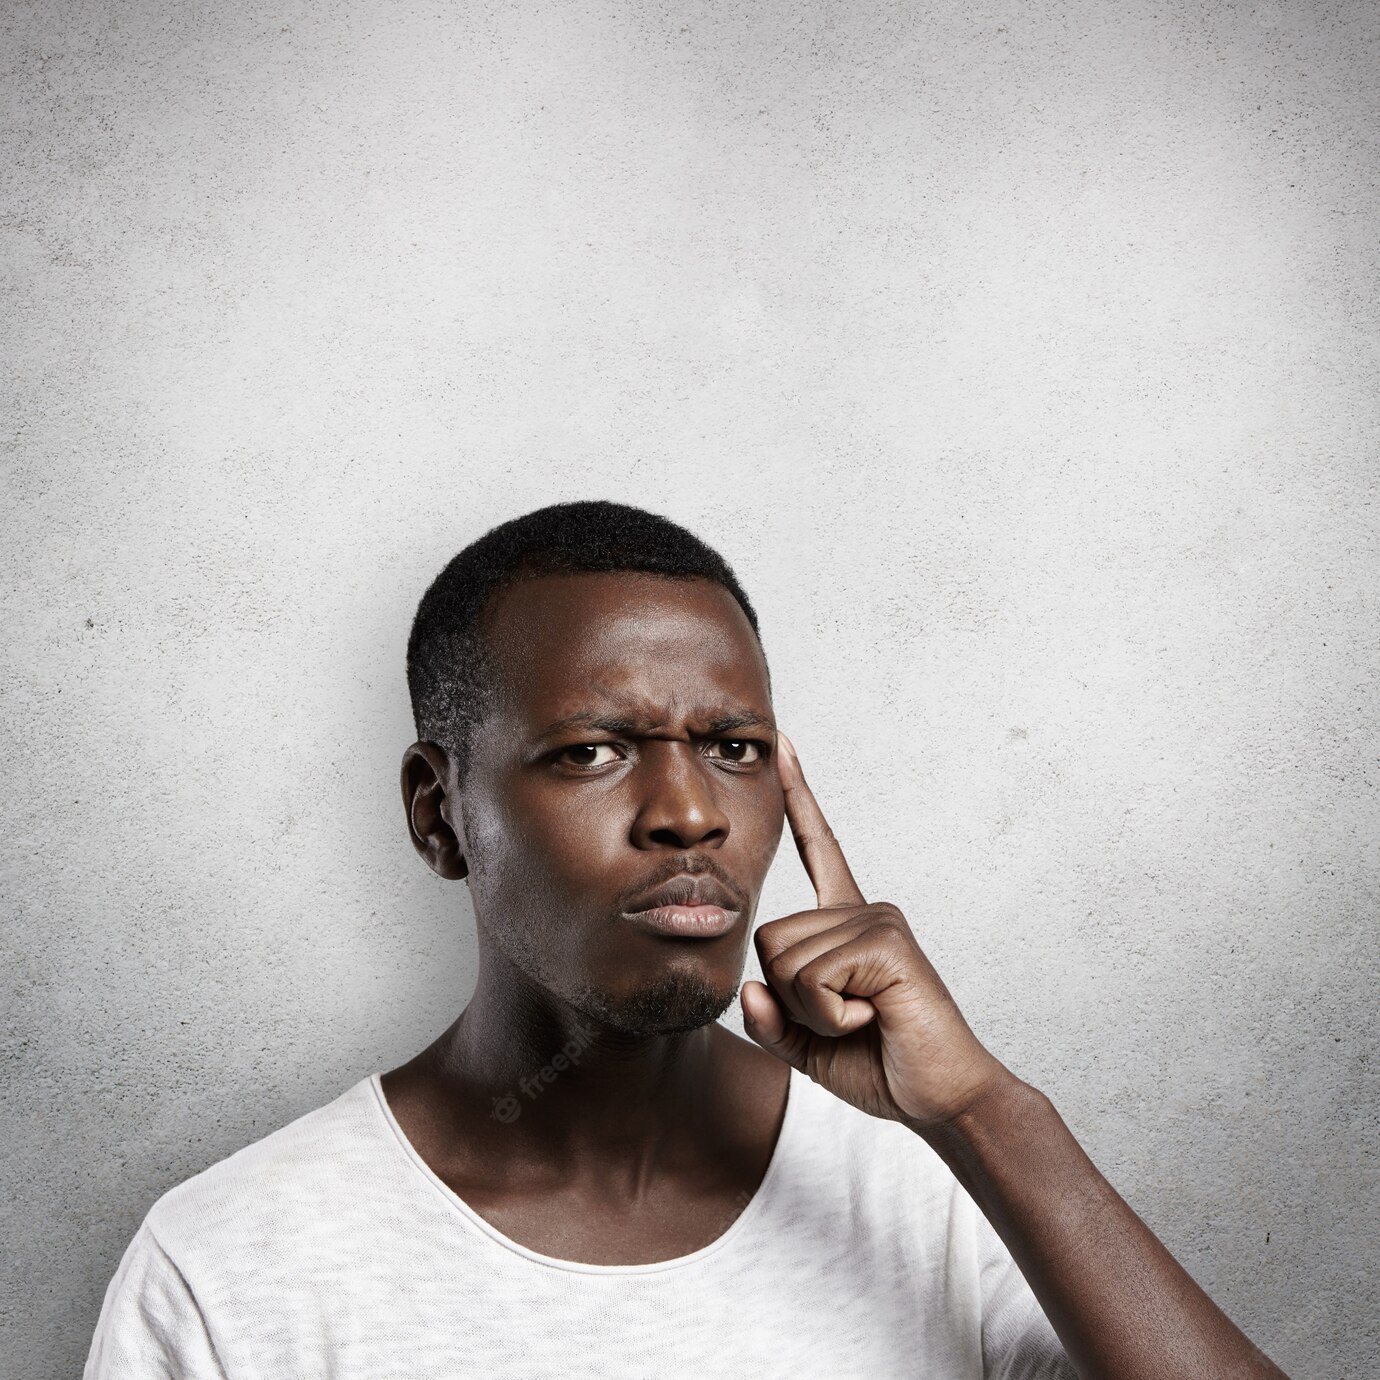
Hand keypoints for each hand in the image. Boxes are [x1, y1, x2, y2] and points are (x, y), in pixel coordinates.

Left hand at [740, 731, 1013, 1133]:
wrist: (940, 1099)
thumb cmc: (879, 1064)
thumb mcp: (805, 1044)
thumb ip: (768, 1016)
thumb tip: (748, 985)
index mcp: (846, 922)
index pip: (818, 847)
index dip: (798, 797)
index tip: (783, 744)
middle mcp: (864, 909)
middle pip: (769, 937)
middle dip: (789, 997)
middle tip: (844, 1019)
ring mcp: (879, 919)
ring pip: (785, 960)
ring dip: (811, 1012)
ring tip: (863, 1021)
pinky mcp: (888, 942)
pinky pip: (813, 978)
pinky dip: (829, 1017)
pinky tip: (872, 1020)